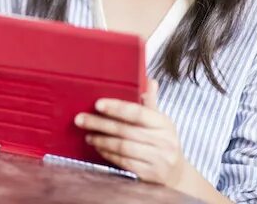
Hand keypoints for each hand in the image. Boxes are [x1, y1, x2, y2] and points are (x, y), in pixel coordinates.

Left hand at [74, 79, 188, 186]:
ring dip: (101, 140)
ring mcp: (157, 160)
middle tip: (81, 119)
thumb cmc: (163, 142)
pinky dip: (108, 154)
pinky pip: (123, 162)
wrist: (176, 174)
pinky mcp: (149, 175)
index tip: (98, 104)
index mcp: (164, 124)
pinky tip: (98, 148)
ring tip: (88, 135)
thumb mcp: (160, 123)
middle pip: (125, 130)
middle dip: (100, 124)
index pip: (138, 113)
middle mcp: (163, 141)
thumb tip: (149, 80)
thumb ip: (151, 103)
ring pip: (122, 147)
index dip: (117, 108)